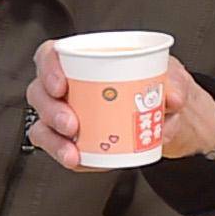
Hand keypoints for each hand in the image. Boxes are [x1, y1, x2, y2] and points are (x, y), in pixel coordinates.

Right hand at [28, 40, 214, 168]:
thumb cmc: (157, 87)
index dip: (48, 67)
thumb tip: (171, 97)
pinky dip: (64, 155)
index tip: (61, 85)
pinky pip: (57, 148)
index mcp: (84, 61)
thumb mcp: (171, 76)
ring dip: (53, 139)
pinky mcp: (70, 141)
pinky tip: (77, 160)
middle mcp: (68, 88)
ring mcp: (64, 116)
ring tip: (72, 151)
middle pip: (40, 93)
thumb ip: (174, 82)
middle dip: (51, 111)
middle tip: (71, 123)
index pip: (51, 55)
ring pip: (42, 125)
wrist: (166, 119)